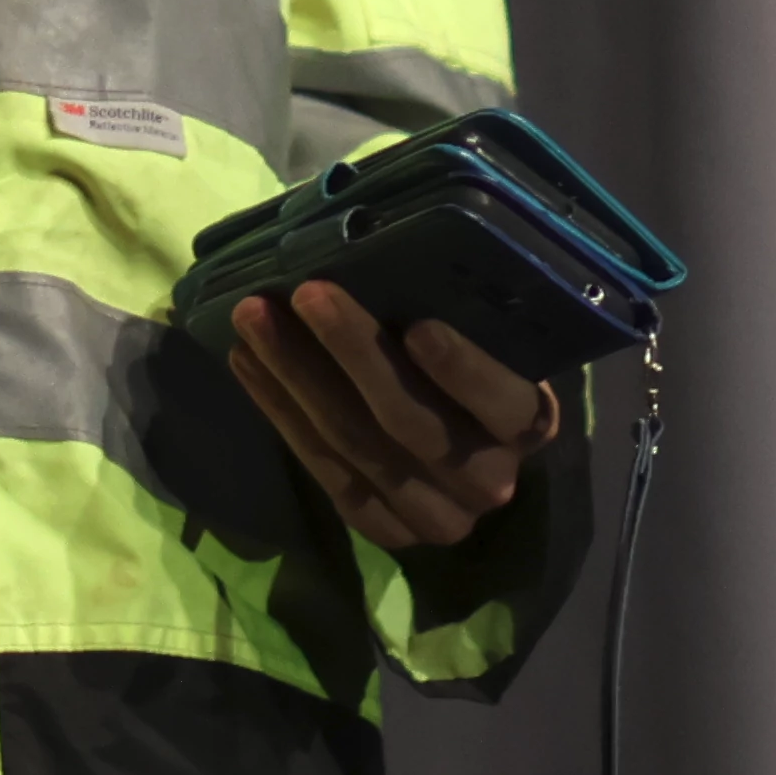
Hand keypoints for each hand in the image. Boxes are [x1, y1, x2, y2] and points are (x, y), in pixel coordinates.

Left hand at [226, 281, 560, 551]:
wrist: (471, 443)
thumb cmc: (475, 360)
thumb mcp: (488, 336)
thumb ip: (459, 309)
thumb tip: (388, 245)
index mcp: (528, 425)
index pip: (506, 404)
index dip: (463, 371)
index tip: (420, 326)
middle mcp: (489, 481)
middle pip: (412, 422)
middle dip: (352, 352)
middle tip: (306, 293)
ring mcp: (434, 515)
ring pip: (356, 446)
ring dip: (296, 376)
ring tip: (254, 318)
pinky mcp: (383, 529)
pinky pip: (324, 471)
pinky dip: (280, 411)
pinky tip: (246, 363)